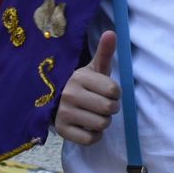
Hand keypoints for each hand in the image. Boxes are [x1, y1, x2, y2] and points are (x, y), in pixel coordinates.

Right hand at [55, 31, 119, 145]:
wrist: (58, 100)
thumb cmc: (84, 84)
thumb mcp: (95, 68)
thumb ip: (105, 52)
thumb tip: (112, 32)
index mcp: (79, 77)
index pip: (114, 91)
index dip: (115, 93)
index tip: (107, 91)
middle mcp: (69, 94)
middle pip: (109, 109)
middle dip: (111, 108)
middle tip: (102, 104)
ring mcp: (64, 113)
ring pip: (101, 125)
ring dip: (104, 122)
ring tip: (95, 114)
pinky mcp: (62, 130)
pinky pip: (90, 140)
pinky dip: (94, 136)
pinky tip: (88, 126)